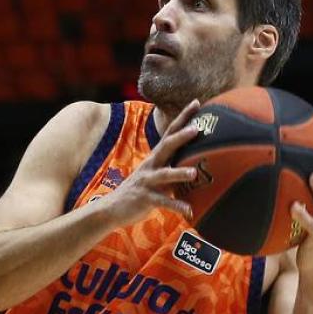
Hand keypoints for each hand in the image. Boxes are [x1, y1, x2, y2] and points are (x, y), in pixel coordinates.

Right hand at [101, 101, 199, 227]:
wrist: (113, 208)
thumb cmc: (142, 190)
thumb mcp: (156, 174)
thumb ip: (173, 168)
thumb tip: (199, 164)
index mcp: (156, 158)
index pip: (170, 132)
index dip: (183, 118)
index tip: (198, 102)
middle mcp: (151, 165)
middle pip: (166, 147)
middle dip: (181, 137)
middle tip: (198, 128)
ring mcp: (147, 181)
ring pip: (164, 175)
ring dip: (179, 173)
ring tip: (194, 173)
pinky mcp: (145, 198)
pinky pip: (163, 202)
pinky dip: (177, 206)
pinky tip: (191, 211)